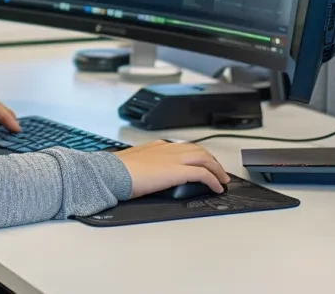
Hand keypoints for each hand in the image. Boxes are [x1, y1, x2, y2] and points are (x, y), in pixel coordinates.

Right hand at [113, 140, 230, 198]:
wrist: (112, 172)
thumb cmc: (116, 172)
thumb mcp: (133, 164)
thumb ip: (145, 166)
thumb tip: (146, 177)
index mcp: (157, 146)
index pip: (183, 148)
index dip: (197, 155)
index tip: (202, 162)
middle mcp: (168, 149)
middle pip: (198, 150)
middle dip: (211, 160)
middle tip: (219, 171)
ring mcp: (174, 159)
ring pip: (205, 158)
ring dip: (216, 169)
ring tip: (222, 179)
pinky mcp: (177, 171)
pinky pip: (203, 173)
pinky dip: (213, 180)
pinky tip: (217, 187)